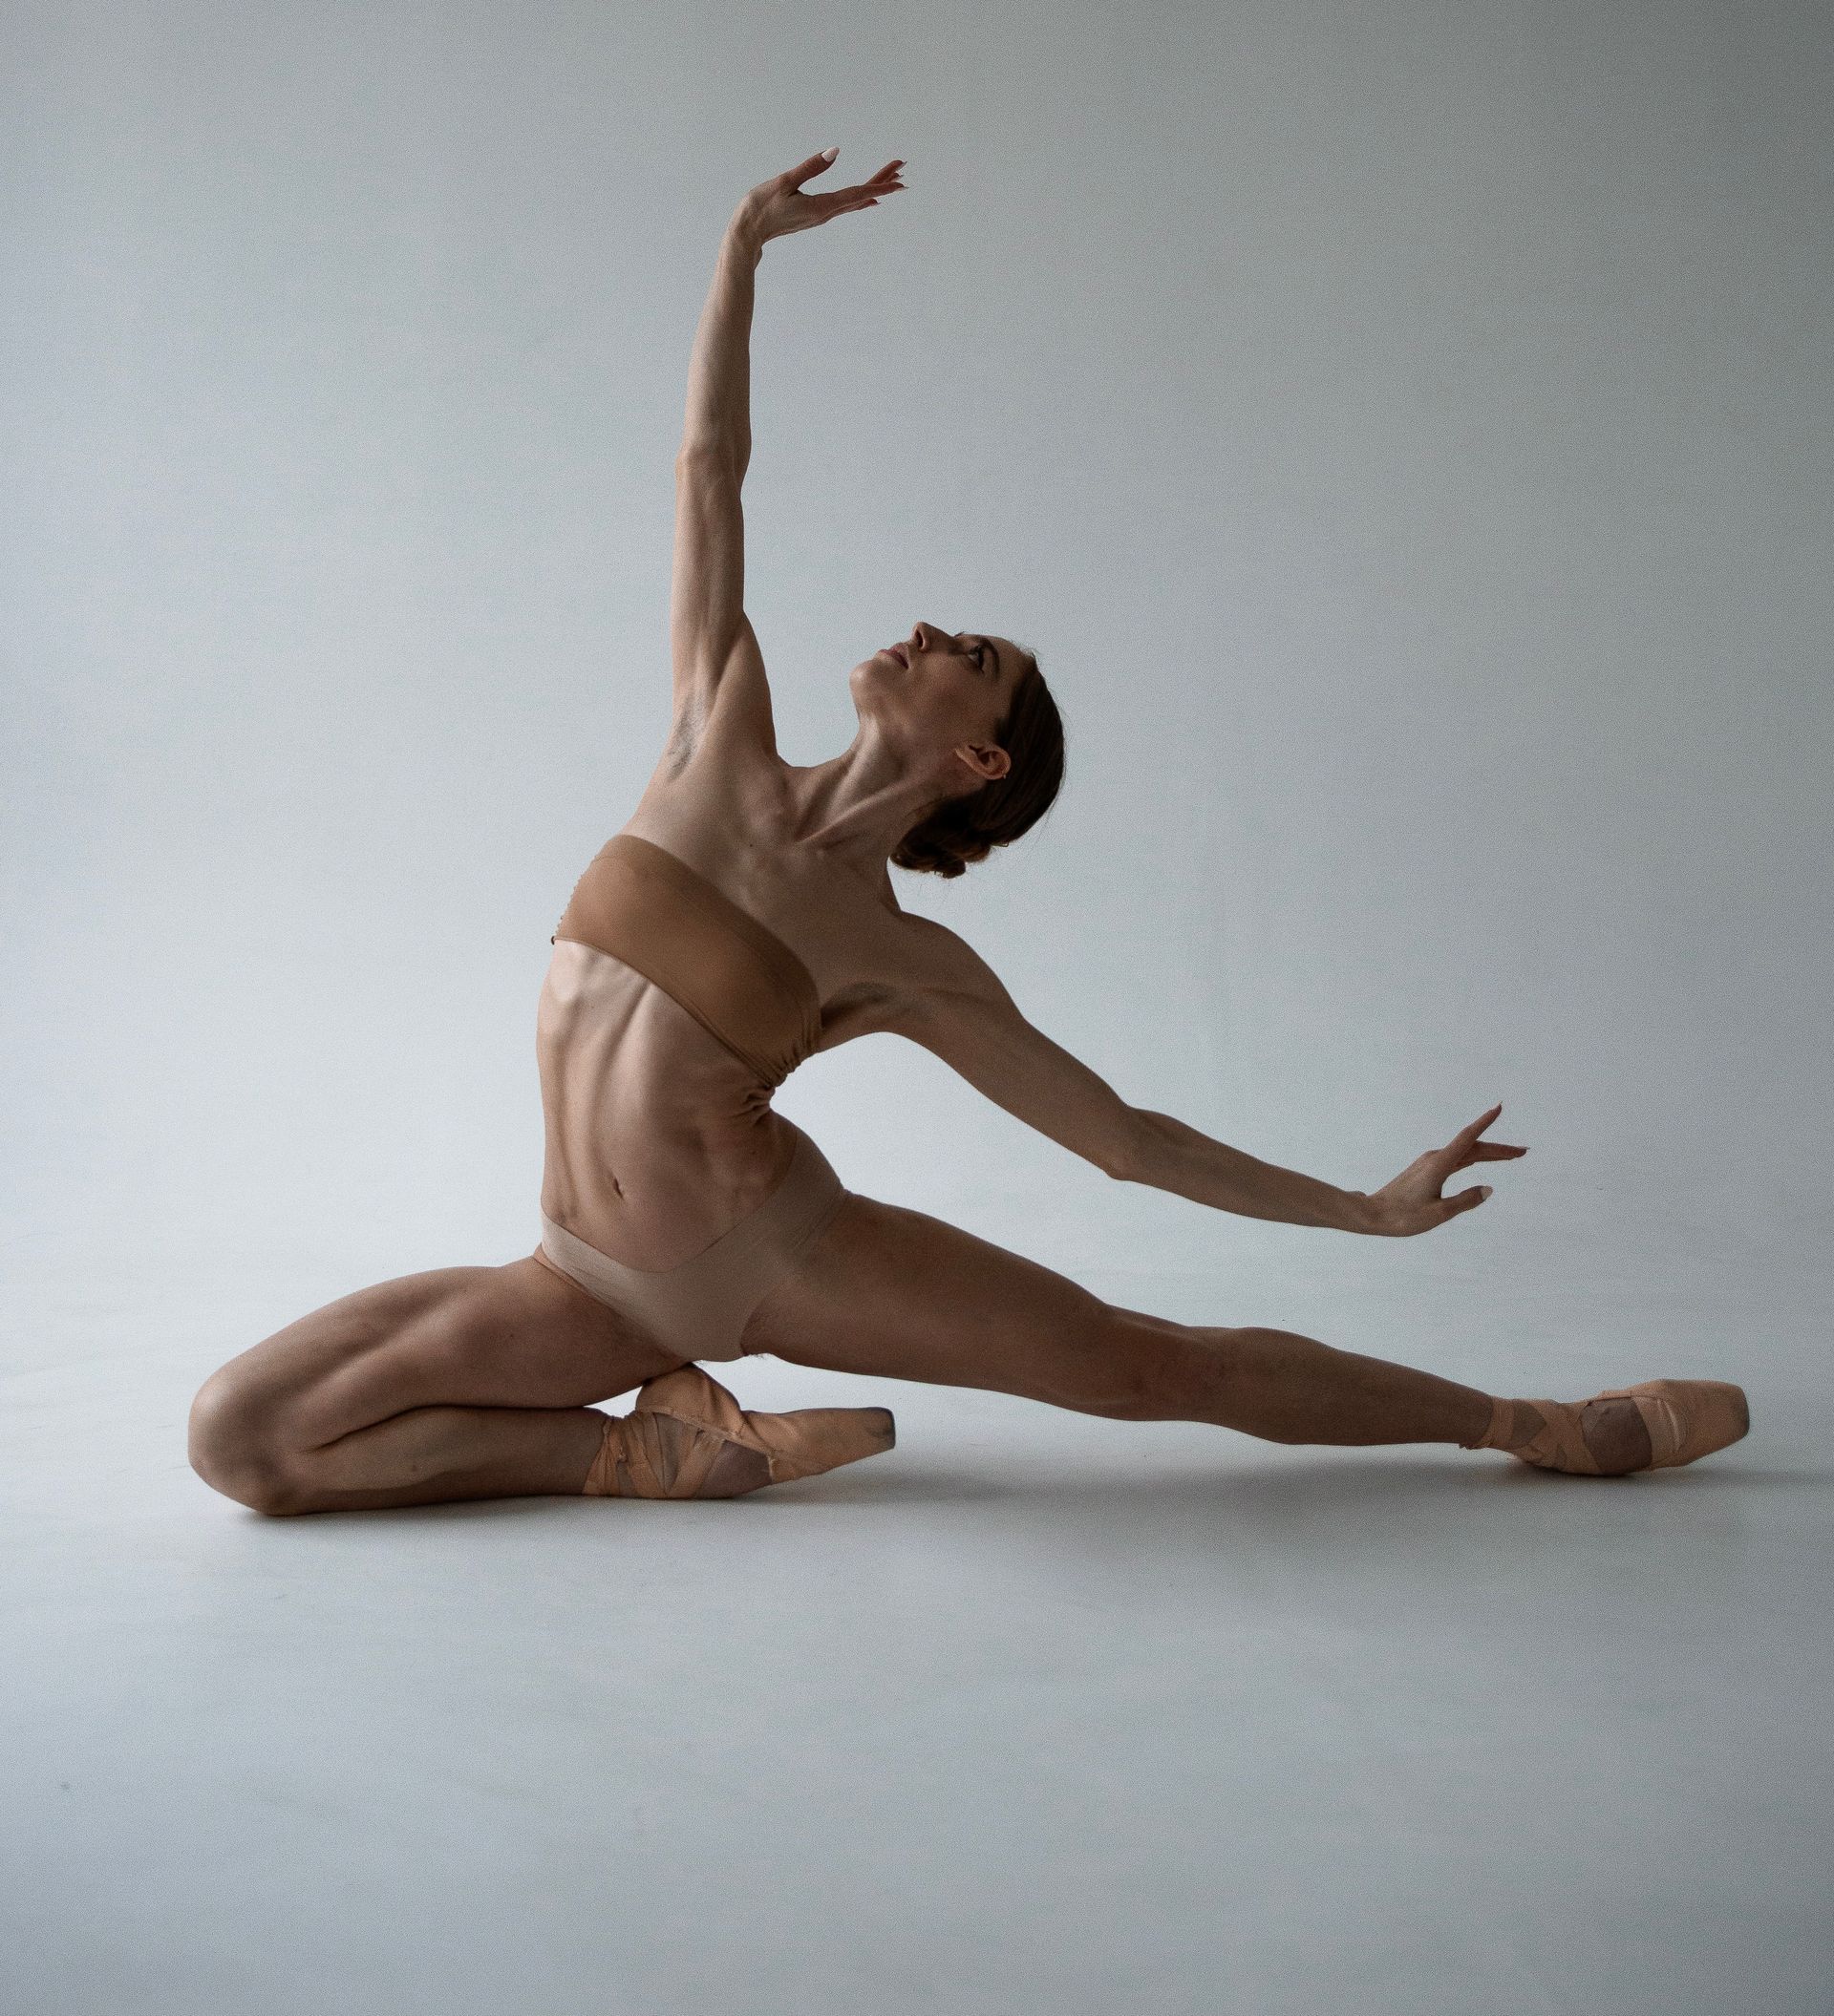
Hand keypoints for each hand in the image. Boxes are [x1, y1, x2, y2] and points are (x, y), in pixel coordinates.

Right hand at [731, 147, 905, 252]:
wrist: (747, 233)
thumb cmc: (761, 207)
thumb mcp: (785, 182)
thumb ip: (811, 166)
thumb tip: (836, 151)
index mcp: (822, 206)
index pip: (857, 193)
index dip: (880, 184)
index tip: (899, 178)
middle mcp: (826, 213)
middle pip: (861, 196)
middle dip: (883, 182)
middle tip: (902, 168)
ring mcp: (821, 216)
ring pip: (855, 200)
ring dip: (874, 188)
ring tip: (892, 179)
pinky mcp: (815, 215)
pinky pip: (845, 206)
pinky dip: (860, 198)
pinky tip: (868, 199)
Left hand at [1361, 1103, 1526, 1235]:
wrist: (1372, 1214)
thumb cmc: (1403, 1217)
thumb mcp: (1439, 1214)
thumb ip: (1465, 1201)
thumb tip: (1489, 1189)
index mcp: (1439, 1165)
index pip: (1468, 1138)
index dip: (1485, 1122)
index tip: (1499, 1108)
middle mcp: (1435, 1159)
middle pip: (1473, 1147)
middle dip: (1499, 1149)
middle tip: (1523, 1152)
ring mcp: (1430, 1163)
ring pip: (1465, 1153)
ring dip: (1488, 1153)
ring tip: (1510, 1156)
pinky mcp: (1426, 1169)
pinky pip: (1456, 1159)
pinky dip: (1473, 1158)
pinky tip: (1480, 1160)